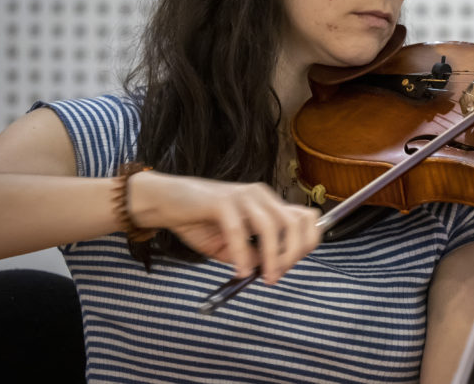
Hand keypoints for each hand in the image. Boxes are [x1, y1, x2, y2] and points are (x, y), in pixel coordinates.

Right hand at [129, 171, 321, 283]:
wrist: (166, 203)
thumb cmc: (200, 222)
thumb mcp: (233, 245)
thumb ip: (254, 254)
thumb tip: (273, 268)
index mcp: (268, 204)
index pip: (306, 218)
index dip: (307, 243)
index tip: (291, 266)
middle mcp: (261, 196)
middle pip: (296, 222)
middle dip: (294, 253)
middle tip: (278, 276)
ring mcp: (243, 196)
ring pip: (272, 226)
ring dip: (273, 256)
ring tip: (267, 278)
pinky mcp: (222, 201)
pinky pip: (239, 231)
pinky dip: (243, 254)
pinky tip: (241, 271)